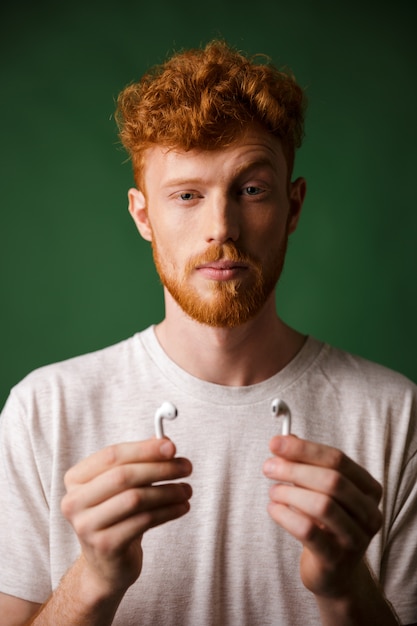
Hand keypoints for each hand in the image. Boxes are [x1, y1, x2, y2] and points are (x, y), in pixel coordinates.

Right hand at [61, 438, 191, 595]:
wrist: (107, 563)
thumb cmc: (117, 514)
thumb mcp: (124, 485)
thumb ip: (140, 460)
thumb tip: (165, 441)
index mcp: (75, 479)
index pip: (111, 455)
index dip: (144, 449)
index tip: (172, 447)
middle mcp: (74, 501)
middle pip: (123, 476)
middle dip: (160, 468)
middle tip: (186, 466)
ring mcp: (86, 525)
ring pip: (135, 499)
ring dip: (167, 491)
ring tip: (186, 490)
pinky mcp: (105, 546)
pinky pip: (143, 521)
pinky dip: (167, 511)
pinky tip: (182, 507)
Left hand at [263, 435, 381, 597]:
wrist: (333, 571)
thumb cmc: (324, 523)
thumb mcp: (318, 489)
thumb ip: (304, 463)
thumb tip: (283, 439)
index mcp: (369, 489)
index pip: (338, 459)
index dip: (304, 449)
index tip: (275, 442)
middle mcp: (369, 513)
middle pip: (332, 480)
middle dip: (295, 469)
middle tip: (268, 467)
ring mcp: (356, 538)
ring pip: (322, 505)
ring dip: (290, 492)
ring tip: (273, 491)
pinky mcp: (336, 559)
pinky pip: (308, 531)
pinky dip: (285, 515)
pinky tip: (273, 508)